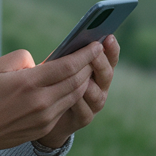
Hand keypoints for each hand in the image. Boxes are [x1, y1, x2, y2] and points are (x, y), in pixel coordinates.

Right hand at [0, 41, 102, 155]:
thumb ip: (21, 58)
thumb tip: (40, 62)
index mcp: (28, 84)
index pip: (68, 66)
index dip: (85, 54)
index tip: (96, 44)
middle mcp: (41, 102)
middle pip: (77, 80)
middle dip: (89, 65)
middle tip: (96, 52)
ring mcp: (44, 117)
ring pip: (74, 95)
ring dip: (84, 80)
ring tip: (87, 67)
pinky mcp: (43, 128)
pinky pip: (65, 107)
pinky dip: (72, 94)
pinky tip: (72, 85)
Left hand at [37, 34, 119, 148]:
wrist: (44, 112)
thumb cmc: (50, 81)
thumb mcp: (56, 65)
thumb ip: (65, 56)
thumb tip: (69, 43)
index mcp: (98, 70)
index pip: (110, 57)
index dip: (111, 48)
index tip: (108, 37)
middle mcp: (100, 86)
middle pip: (106, 74)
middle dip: (100, 62)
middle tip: (95, 51)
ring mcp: (94, 104)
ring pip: (96, 93)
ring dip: (90, 83)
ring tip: (84, 75)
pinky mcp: (84, 118)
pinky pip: (84, 110)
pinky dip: (79, 102)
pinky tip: (72, 97)